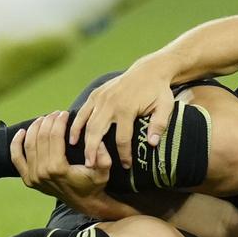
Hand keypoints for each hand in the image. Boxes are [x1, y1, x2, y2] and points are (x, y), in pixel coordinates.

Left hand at [10, 110, 109, 205]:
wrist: (83, 202)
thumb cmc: (93, 184)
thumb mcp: (104, 171)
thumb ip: (103, 157)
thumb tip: (98, 141)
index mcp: (58, 168)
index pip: (54, 137)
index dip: (58, 122)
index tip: (64, 113)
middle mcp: (42, 173)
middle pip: (40, 138)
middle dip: (48, 122)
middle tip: (55, 113)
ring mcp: (32, 177)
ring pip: (29, 144)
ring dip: (35, 128)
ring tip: (44, 119)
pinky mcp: (28, 179)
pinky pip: (16, 158)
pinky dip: (16, 144)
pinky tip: (22, 131)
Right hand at [67, 58, 177, 172]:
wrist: (149, 70)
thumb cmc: (158, 91)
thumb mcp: (165, 106)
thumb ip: (159, 125)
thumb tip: (152, 144)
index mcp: (127, 108)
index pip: (122, 138)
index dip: (124, 154)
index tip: (126, 166)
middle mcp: (111, 103)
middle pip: (97, 131)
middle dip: (93, 150)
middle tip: (90, 166)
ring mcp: (102, 97)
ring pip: (86, 122)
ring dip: (81, 139)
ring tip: (80, 156)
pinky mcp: (97, 93)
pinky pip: (83, 110)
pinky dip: (76, 124)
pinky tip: (72, 137)